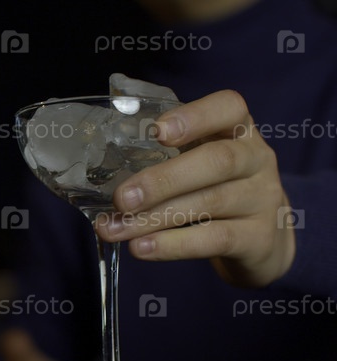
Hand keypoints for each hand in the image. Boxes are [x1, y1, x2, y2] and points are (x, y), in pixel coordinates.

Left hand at [94, 90, 295, 287]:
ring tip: (115, 229)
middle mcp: (257, 159)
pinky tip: (142, 248)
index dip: (194, 117)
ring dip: (154, 218)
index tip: (158, 131)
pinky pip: (214, 239)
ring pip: (209, 203)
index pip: (229, 107)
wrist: (263, 240)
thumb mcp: (199, 162)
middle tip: (121, 198)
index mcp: (238, 130)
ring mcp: (262, 198)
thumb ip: (164, 156)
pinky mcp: (259, 238)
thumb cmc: (216, 189)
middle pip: (216, 161)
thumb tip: (102, 173)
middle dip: (162, 180)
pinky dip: (173, 245)